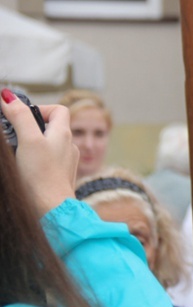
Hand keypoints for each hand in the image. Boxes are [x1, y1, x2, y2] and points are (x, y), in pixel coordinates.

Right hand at [1, 89, 77, 215]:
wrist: (52, 209)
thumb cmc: (42, 175)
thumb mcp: (28, 140)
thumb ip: (20, 116)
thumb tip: (8, 97)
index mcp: (64, 135)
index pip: (58, 110)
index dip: (40, 108)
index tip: (21, 116)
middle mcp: (69, 147)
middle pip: (52, 127)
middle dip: (32, 127)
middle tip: (15, 135)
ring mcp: (66, 163)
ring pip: (49, 145)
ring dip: (32, 143)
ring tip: (18, 152)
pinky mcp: (60, 177)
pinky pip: (48, 161)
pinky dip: (36, 159)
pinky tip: (25, 168)